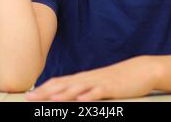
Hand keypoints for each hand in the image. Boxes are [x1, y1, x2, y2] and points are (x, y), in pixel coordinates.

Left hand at [25, 56, 156, 100]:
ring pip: (78, 88)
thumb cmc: (118, 79)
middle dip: (45, 92)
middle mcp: (88, 78)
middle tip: (30, 98)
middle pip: (63, 85)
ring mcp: (99, 82)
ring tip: (50, 100)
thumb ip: (84, 89)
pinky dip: (89, 96)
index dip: (43, 88)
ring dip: (63, 94)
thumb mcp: (98, 84)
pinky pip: (99, 92)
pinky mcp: (112, 88)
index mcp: (83, 78)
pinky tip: (81, 100)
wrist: (141, 70)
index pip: (59, 82)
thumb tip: (68, 96)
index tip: (29, 95)